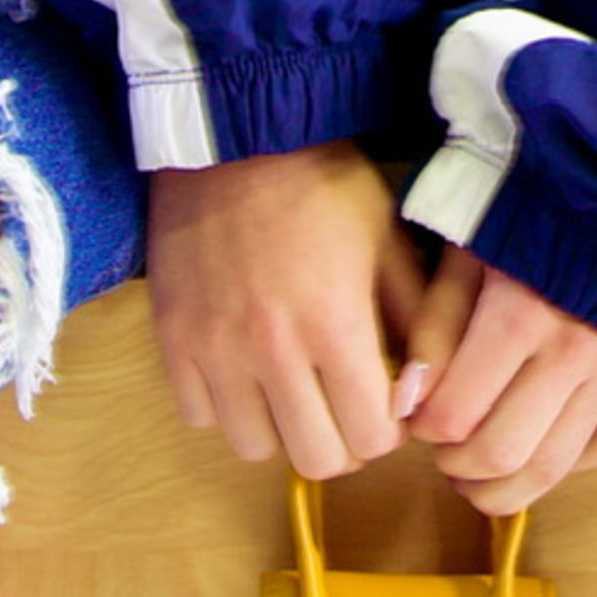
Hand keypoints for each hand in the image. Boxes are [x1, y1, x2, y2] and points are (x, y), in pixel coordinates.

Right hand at [146, 143, 426, 479]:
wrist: (234, 137)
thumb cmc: (321, 184)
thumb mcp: (387, 241)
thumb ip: (416, 322)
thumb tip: (424, 395)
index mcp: (335, 325)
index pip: (372, 438)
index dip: (387, 428)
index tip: (384, 402)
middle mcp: (272, 350)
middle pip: (316, 459)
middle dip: (342, 441)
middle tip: (343, 405)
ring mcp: (214, 349)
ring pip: (254, 447)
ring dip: (281, 429)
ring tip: (292, 388)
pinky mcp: (173, 339)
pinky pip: (199, 416)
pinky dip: (225, 406)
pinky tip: (244, 369)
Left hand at [392, 246, 596, 513]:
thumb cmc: (532, 211)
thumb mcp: (468, 250)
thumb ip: (434, 325)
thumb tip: (408, 403)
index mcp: (521, 315)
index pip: (455, 415)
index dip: (424, 430)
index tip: (417, 419)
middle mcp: (575, 354)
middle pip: (503, 455)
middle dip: (459, 469)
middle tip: (443, 455)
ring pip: (553, 469)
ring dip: (505, 489)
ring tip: (477, 476)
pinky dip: (564, 466)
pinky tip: (535, 448)